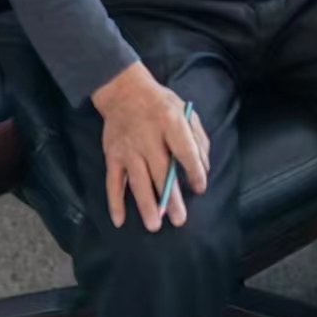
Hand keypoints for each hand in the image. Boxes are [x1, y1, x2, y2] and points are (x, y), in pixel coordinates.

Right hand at [90, 62, 210, 232]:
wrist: (124, 90)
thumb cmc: (161, 104)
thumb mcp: (185, 111)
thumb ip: (198, 138)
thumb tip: (204, 168)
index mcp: (170, 122)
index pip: (185, 151)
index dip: (194, 171)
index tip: (199, 188)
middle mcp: (148, 137)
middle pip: (161, 172)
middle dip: (171, 198)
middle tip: (180, 220)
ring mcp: (128, 148)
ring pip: (138, 181)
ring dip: (146, 205)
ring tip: (155, 225)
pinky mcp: (112, 155)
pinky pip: (113, 182)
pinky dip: (115, 202)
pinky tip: (120, 220)